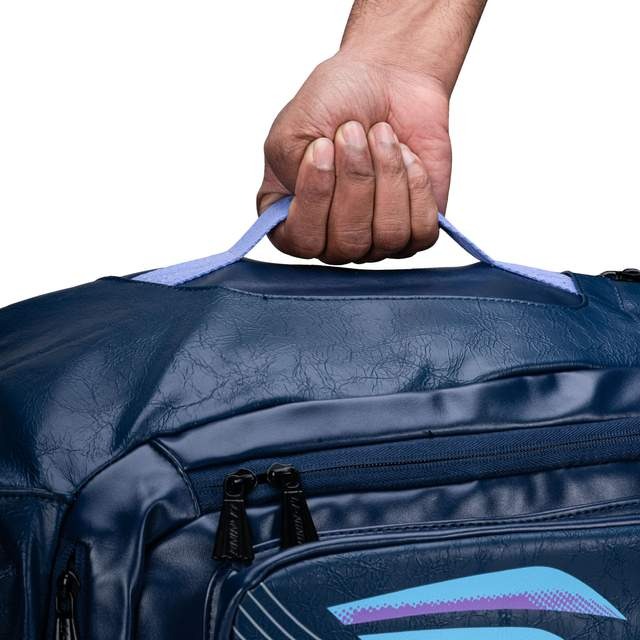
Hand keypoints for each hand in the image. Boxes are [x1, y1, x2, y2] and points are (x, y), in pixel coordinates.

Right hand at [258, 54, 448, 262]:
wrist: (389, 76)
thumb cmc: (335, 102)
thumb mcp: (291, 132)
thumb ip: (288, 177)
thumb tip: (323, 207)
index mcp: (291, 220)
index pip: (301, 241)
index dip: (315, 198)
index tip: (322, 147)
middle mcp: (333, 239)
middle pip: (349, 242)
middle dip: (356, 178)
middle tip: (354, 132)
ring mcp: (376, 240)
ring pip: (388, 237)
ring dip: (388, 177)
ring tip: (382, 136)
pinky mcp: (417, 230)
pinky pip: (421, 231)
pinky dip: (417, 186)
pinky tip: (406, 156)